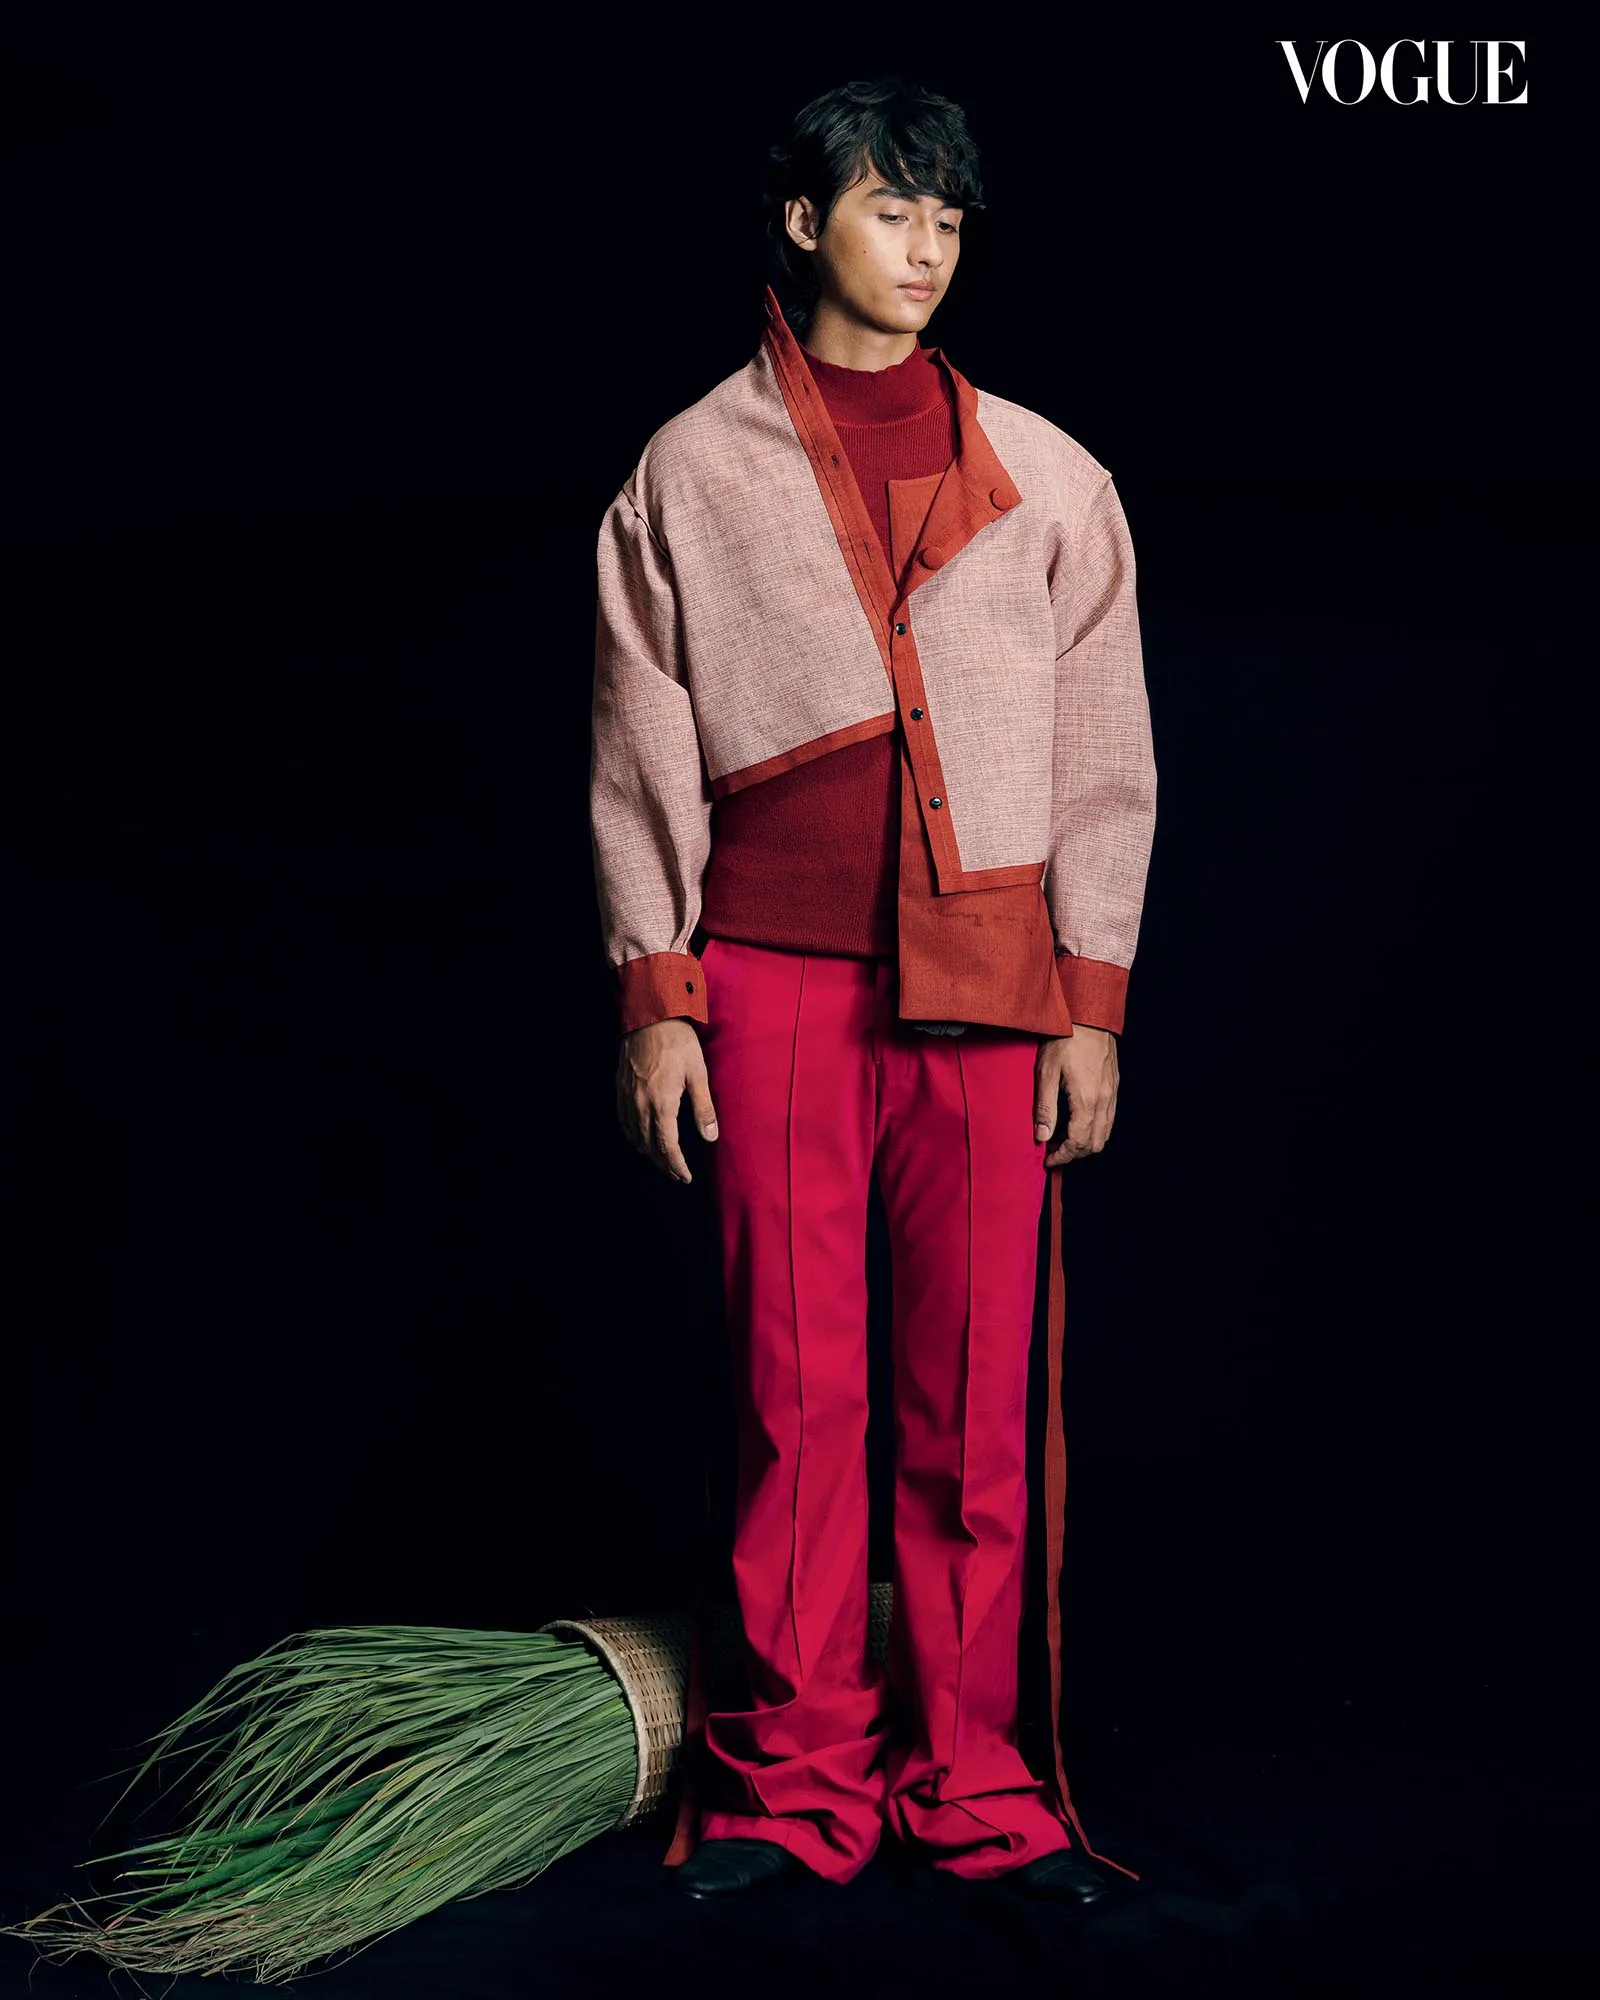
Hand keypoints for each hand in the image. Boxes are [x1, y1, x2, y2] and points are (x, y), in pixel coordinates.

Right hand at [616, 1019, 719, 1183]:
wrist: (649, 1017)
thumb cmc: (678, 1043)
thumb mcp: (698, 1074)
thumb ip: (703, 1108)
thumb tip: (711, 1137)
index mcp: (661, 1104)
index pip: (667, 1146)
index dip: (676, 1165)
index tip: (685, 1177)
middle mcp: (640, 1105)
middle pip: (649, 1146)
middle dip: (663, 1164)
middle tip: (676, 1174)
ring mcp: (627, 1097)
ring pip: (635, 1136)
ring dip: (648, 1153)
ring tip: (662, 1161)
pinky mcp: (621, 1089)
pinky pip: (624, 1121)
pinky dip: (632, 1136)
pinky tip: (640, 1139)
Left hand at [1034, 1027, 1117, 1167]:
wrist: (1089, 1017)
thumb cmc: (1064, 1040)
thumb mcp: (1046, 1072)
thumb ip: (1044, 1107)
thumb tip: (1041, 1137)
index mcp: (1086, 1100)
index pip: (1078, 1142)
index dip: (1062, 1157)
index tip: (1047, 1160)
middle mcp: (1104, 1101)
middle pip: (1094, 1144)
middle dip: (1074, 1154)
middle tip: (1053, 1151)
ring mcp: (1112, 1095)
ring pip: (1104, 1134)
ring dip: (1085, 1143)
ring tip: (1062, 1138)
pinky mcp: (1114, 1088)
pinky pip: (1108, 1120)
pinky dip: (1094, 1130)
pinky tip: (1076, 1122)